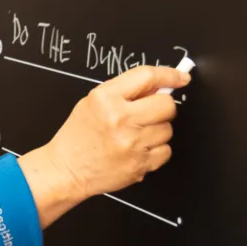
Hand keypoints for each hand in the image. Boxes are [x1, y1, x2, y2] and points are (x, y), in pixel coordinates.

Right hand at [18, 65, 189, 227]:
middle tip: (147, 116)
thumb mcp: (92, 103)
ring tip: (135, 138)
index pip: (147, 77)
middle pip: (167, 105)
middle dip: (162, 109)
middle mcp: (120, 119)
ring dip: (156, 132)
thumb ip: (125, 92)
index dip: (170, 75)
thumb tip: (160, 86)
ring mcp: (131, 143)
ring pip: (168, 130)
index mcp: (106, 99)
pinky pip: (165, 151)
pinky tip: (137, 152)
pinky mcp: (139, 164)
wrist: (66, 170)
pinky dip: (155, 152)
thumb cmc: (77, 137)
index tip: (181, 78)